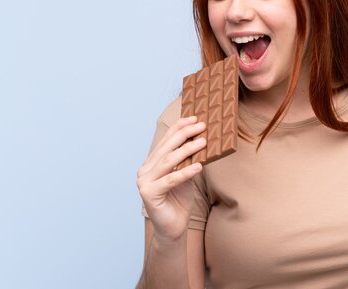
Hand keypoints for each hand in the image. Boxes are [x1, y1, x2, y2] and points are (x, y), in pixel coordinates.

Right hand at [137, 116, 206, 243]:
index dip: (179, 128)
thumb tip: (202, 139)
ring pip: (168, 161)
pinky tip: (199, 166)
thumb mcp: (186, 175)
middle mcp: (145, 170)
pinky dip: (185, 172)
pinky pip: (170, 180)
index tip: (194, 118)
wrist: (173, 228)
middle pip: (166, 148)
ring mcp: (144, 182)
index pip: (165, 141)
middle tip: (201, 126)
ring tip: (203, 142)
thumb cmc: (180, 200)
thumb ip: (188, 160)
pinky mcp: (149, 194)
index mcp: (151, 163)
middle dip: (185, 134)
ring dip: (187, 150)